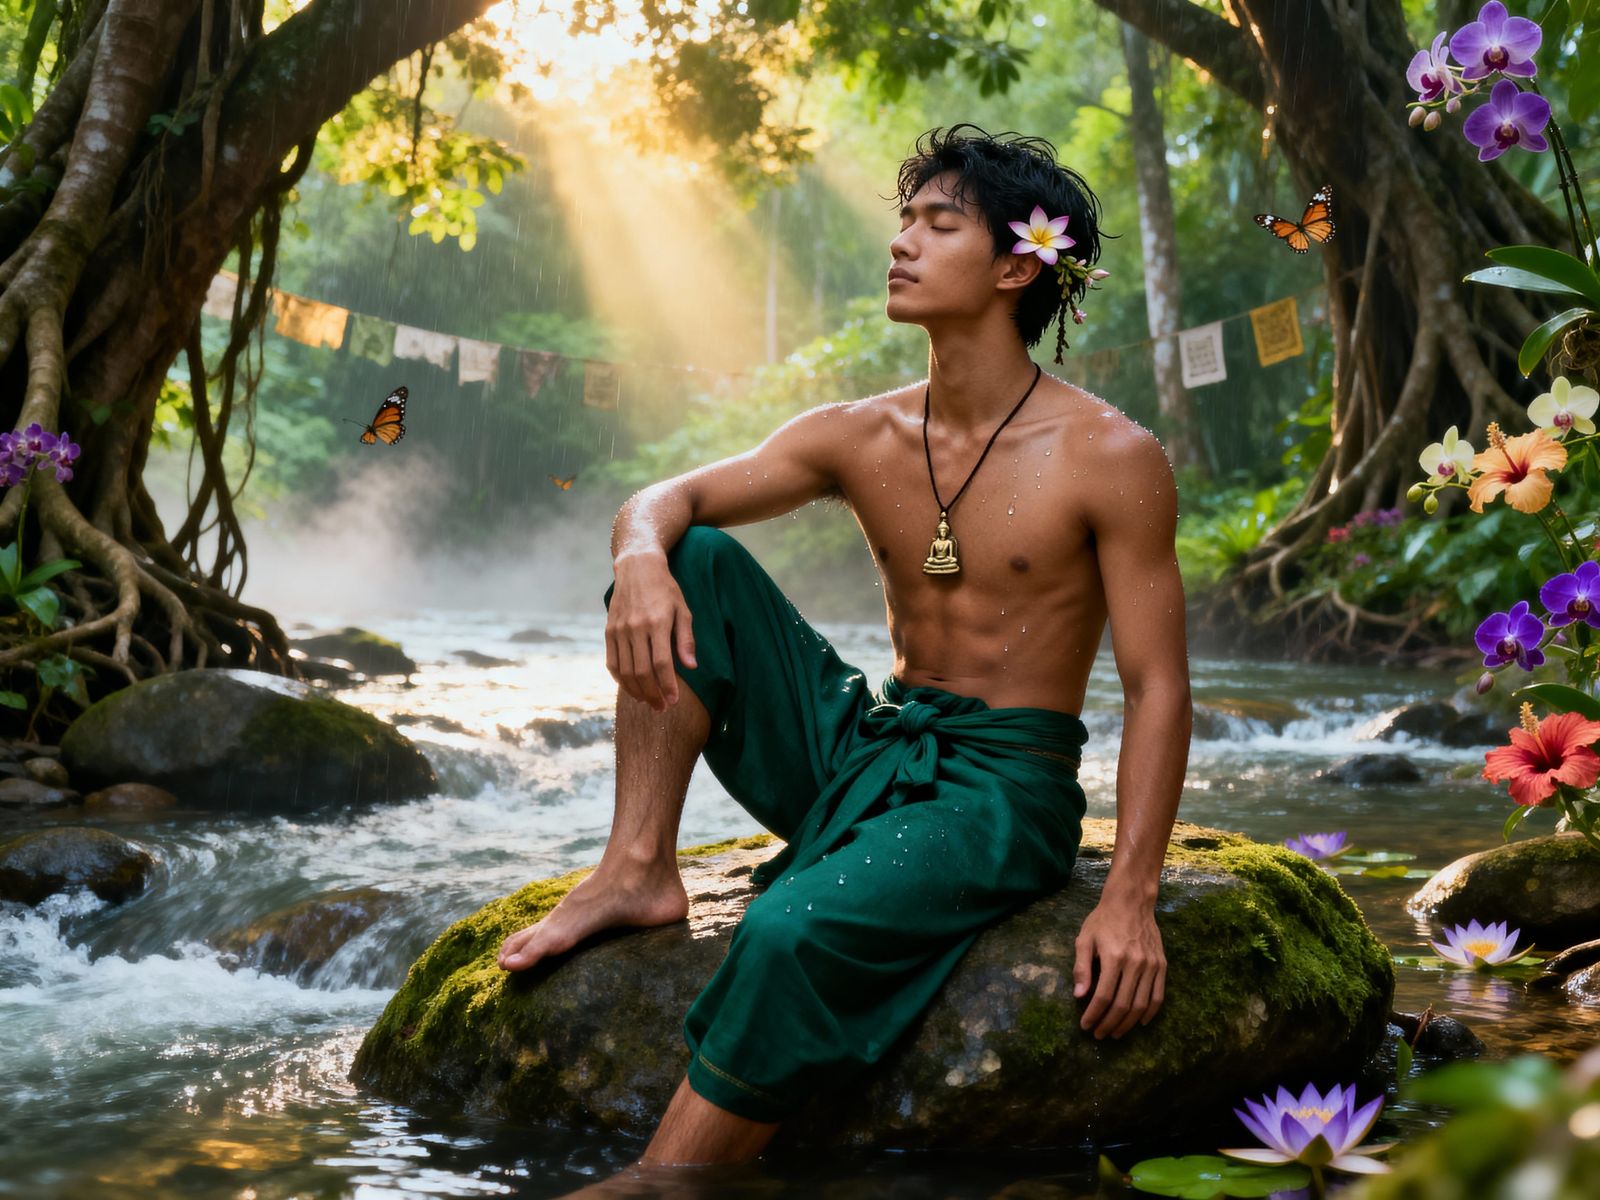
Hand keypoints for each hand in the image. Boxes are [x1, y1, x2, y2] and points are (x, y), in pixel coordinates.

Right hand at [605, 554, 696, 710]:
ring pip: (625, 670)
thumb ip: (686, 640)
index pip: (662, 663)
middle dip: (653, 694)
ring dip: (636, 691)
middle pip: (642, 671)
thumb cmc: (665, 590)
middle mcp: (636, 627)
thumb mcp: (683, 610)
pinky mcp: (609, 631)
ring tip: (648, 701)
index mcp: (657, 622)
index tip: (674, 701)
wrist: (637, 567)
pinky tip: (631, 687)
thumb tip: (691, 667)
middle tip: (662, 708)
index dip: (668, 685)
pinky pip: (612, 662)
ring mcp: (619, 630)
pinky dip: (620, 679)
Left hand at [1072, 896, 1165, 1039]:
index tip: (1085, 1025)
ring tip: (1115, 1032)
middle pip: (1123, 1004)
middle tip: (1099, 1034)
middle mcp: (1135, 963)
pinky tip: (1140, 1022)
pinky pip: (1158, 996)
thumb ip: (1081, 968)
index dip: (1094, 1015)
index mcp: (1113, 957)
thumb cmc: (1103, 920)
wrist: (1131, 902)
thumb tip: (1079, 995)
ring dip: (1128, 1024)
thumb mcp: (1085, 939)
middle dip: (1109, 1024)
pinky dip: (1150, 1013)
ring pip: (1141, 1005)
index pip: (1103, 995)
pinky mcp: (1162, 965)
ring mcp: (1151, 965)